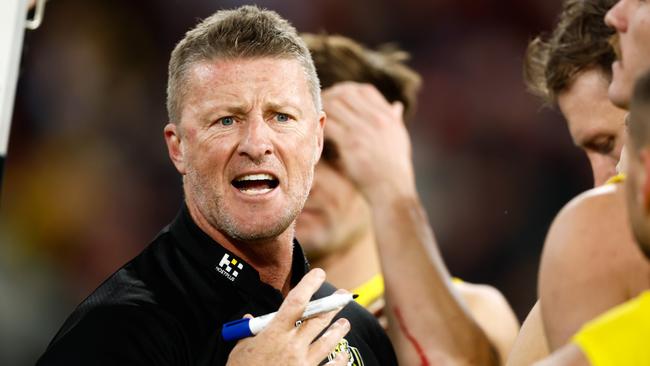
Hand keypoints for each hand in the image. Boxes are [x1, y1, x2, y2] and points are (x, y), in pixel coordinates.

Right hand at [226, 269, 350, 365]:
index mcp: (274, 333)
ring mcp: (303, 363)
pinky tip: (344, 356)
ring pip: (329, 341)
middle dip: (334, 305)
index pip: (297, 301)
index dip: (310, 284)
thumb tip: (249, 319)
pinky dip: (340, 361)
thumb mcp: (239, 350)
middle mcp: (292, 345)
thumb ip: (249, 332)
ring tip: (344, 323)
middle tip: (343, 296)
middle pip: (319, 319)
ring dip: (339, 329)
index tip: (319, 273)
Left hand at [322, 82, 415, 200]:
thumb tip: (397, 105)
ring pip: (335, 106)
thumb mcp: (400, 138)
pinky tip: (316, 131)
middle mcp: (377, 119)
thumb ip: (395, 120)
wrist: (392, 189)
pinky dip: (320, 125)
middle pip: (347, 94)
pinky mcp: (351, 144)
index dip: (348, 90)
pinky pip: (329, 125)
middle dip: (331, 96)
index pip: (364, 90)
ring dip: (322, 109)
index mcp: (388, 116)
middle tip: (319, 105)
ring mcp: (364, 130)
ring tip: (315, 116)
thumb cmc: (395, 167)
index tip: (337, 96)